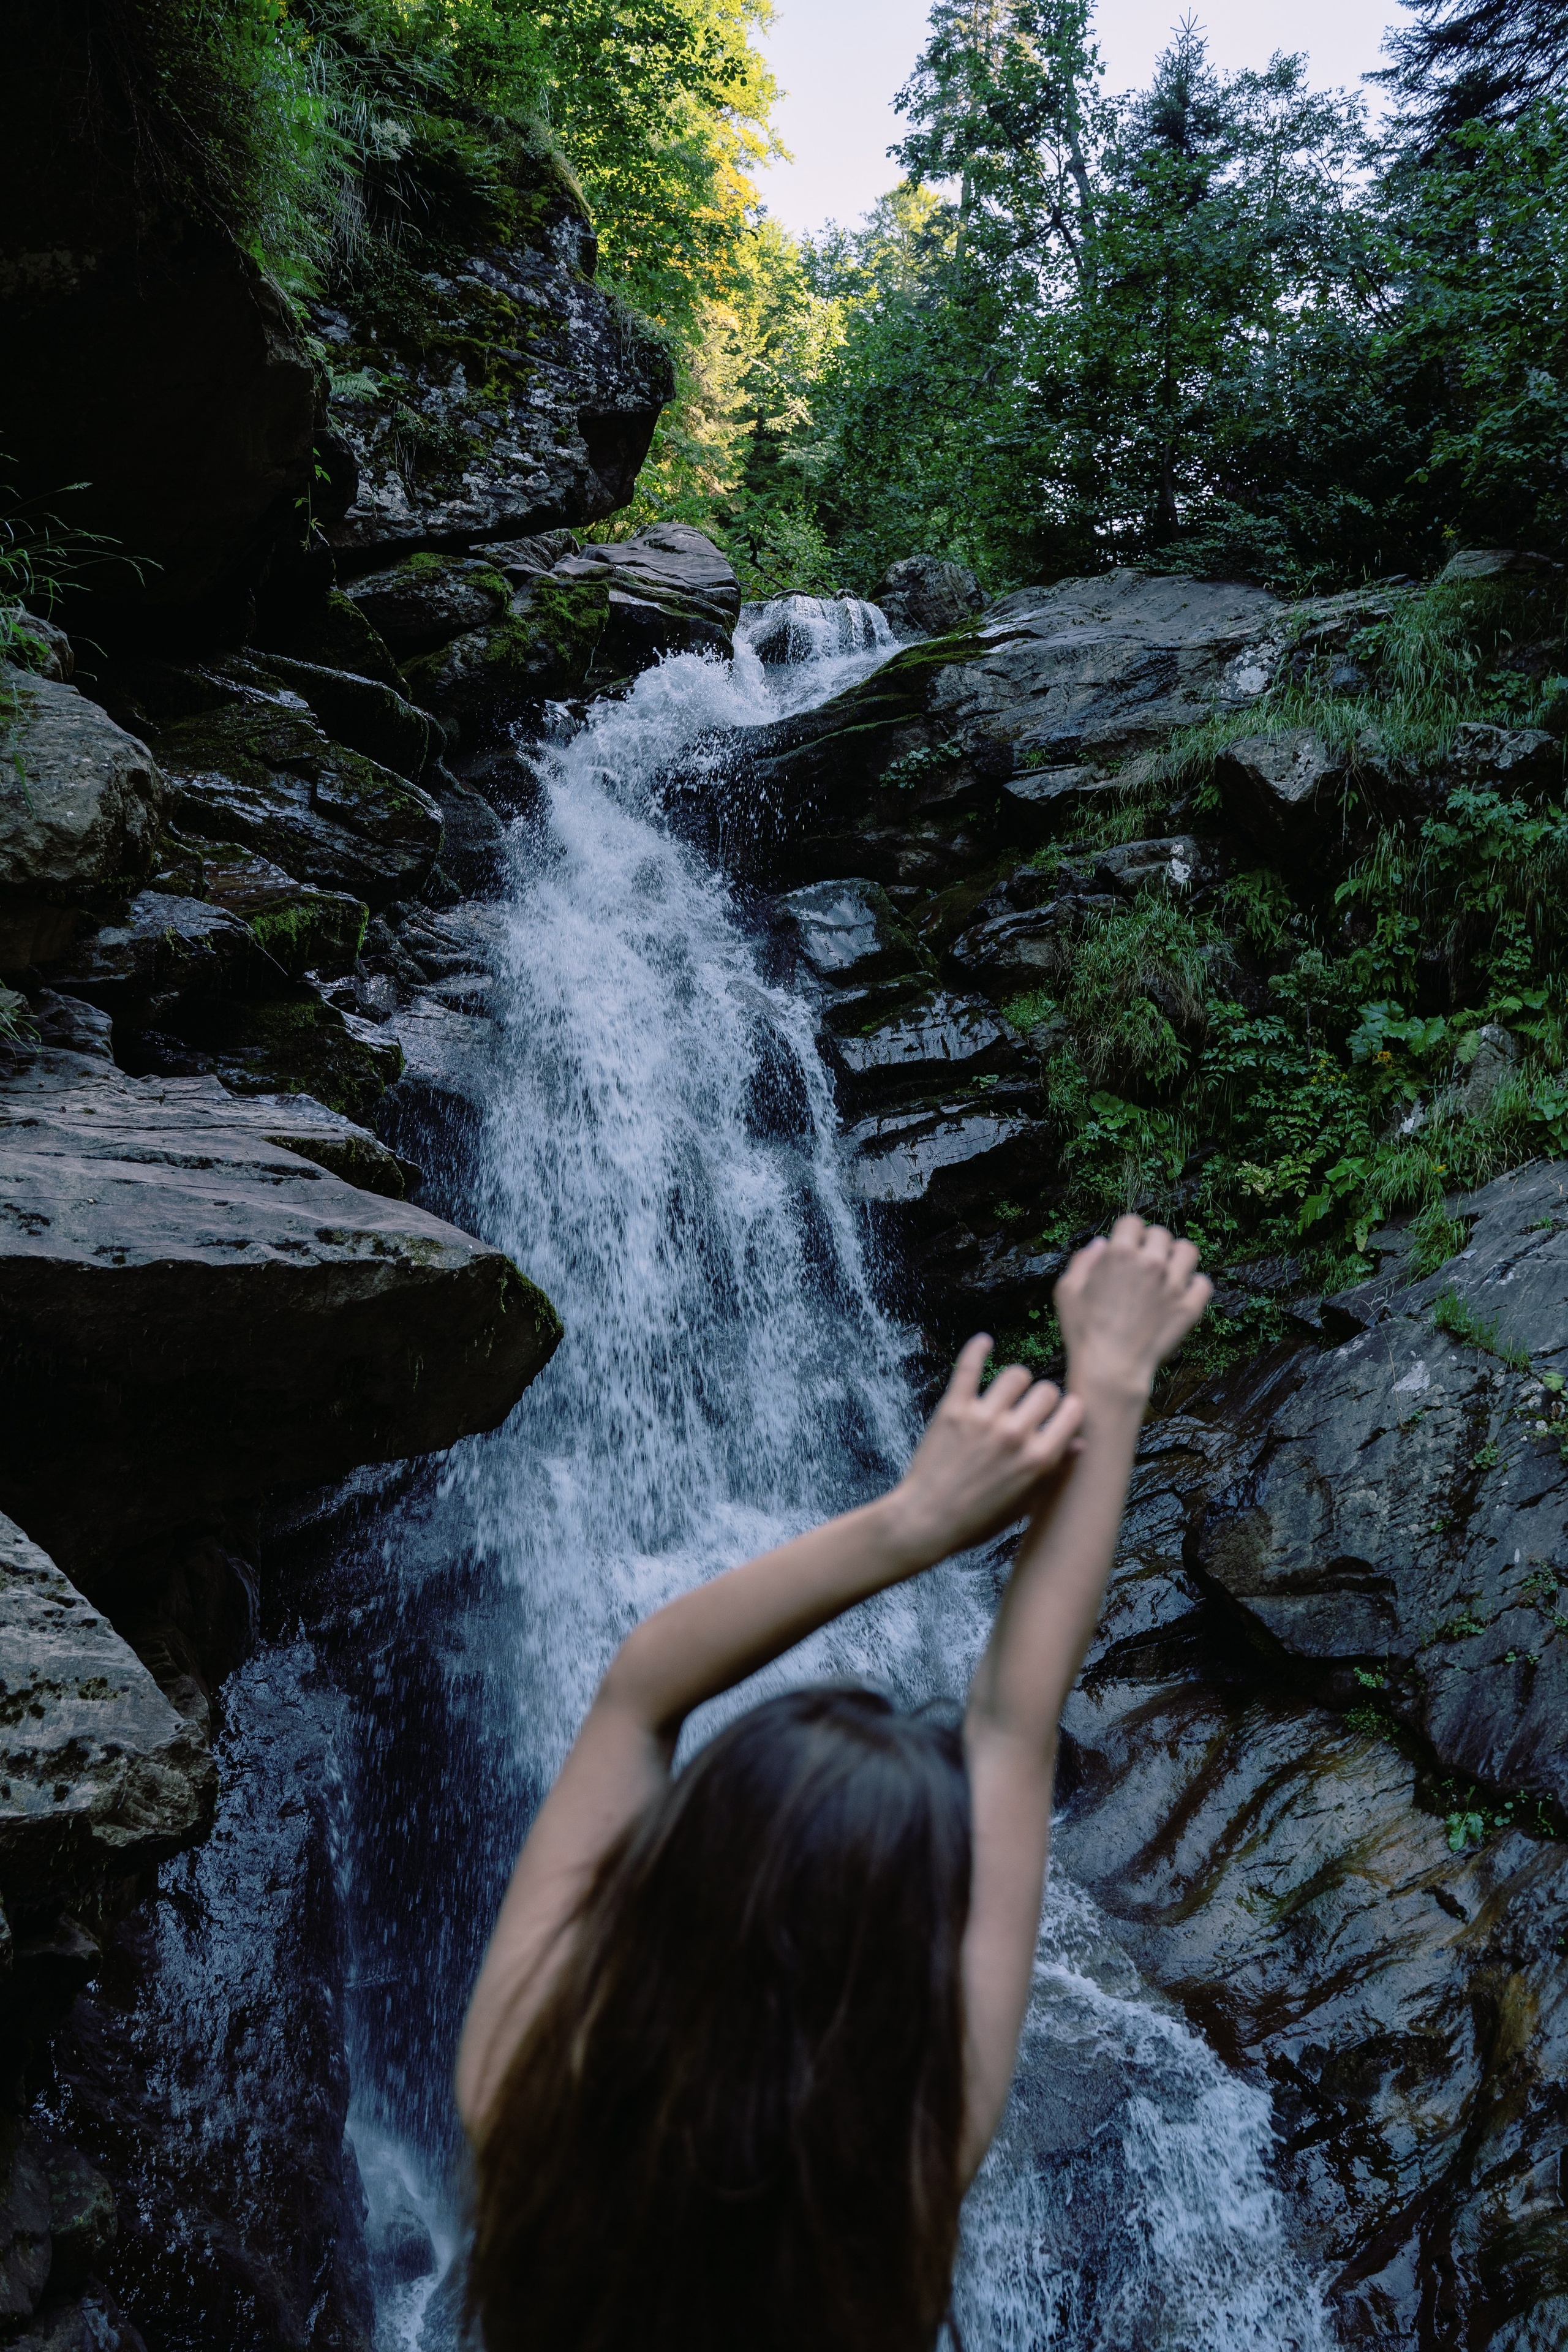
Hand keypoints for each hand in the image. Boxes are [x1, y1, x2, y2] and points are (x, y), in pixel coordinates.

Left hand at [884, 1336, 1083, 1563]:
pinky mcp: (953, 1410)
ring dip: (1016, 1381)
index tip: (1061, 1412)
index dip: (1069, 1410)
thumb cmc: (978, 1519)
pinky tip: (984, 1341)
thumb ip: (1054, 1470)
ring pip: (1015, 1375)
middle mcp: (1014, 1435)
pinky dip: (977, 1349)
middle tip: (1029, 1409)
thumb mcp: (1025, 1502)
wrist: (927, 1522)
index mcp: (1039, 1459)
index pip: (1072, 1412)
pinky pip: (970, 1367)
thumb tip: (1080, 1444)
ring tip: (1008, 1392)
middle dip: (1042, 1398)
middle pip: (1045, 1391)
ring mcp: (983, 1419)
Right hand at [1053, 1216, 1210, 1403]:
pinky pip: (1203, 1283)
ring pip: (1187, 1251)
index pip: (1132, 1222)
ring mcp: (1174, 1285)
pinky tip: (1179, 1294)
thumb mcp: (1067, 1291)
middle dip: (1150, 1244)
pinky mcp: (1190, 1307)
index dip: (1126, 1234)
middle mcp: (1150, 1263)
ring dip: (1176, 1257)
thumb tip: (1101, 1244)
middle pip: (1161, 1234)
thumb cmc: (1083, 1331)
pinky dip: (1193, 1286)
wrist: (1110, 1369)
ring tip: (1166, 1272)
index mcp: (1119, 1253)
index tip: (1124, 1247)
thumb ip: (1083, 1261)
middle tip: (1143, 1263)